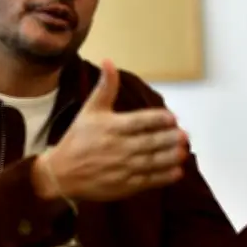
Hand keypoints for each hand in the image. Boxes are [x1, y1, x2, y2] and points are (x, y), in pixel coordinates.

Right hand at [36, 60, 188, 201]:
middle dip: (169, 138)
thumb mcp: (90, 110)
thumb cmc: (78, 138)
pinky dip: (164, 177)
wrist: (61, 173)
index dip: (158, 119)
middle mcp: (118, 147)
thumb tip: (109, 60)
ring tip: (184, 151)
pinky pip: (148, 180)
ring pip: (152, 162)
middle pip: (150, 142)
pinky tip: (177, 172)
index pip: (139, 122)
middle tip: (185, 134)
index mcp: (111, 127)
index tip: (173, 118)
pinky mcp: (123, 185)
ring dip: (170, 157)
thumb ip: (105, 87)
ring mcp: (122, 168)